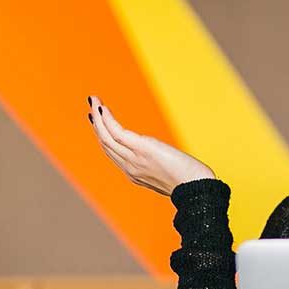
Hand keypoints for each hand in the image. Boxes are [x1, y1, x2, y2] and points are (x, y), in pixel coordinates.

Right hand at [86, 95, 215, 194]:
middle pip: (106, 144)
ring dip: (98, 117)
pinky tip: (103, 108)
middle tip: (93, 106)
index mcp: (135, 173)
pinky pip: (117, 133)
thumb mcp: (169, 173)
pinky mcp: (141, 149)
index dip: (103, 136)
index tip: (99, 121)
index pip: (113, 153)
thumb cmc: (191, 181)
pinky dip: (107, 119)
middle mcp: (130, 167)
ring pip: (106, 138)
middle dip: (97, 124)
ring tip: (94, 100)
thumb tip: (161, 155)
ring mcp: (134, 160)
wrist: (196, 188)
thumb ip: (159, 164)